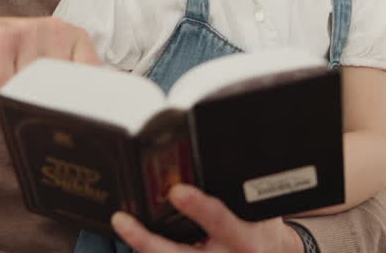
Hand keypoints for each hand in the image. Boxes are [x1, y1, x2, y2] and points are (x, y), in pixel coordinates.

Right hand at [0, 17, 100, 115]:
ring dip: (21, 104)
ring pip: (34, 88)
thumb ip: (66, 82)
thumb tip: (90, 118)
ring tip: (13, 98)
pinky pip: (5, 89)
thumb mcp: (44, 64)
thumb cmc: (9, 60)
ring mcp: (26, 33)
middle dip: (53, 106)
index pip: (92, 72)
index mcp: (72, 36)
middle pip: (64, 84)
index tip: (86, 122)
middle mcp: (53, 30)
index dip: (88, 101)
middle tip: (42, 116)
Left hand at [111, 184, 304, 252]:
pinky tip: (133, 233)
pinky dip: (149, 247)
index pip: (219, 221)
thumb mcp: (263, 206)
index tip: (176, 191)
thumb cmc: (263, 228)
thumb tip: (227, 143)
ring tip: (122, 222)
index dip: (197, 207)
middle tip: (123, 221)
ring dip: (141, 243)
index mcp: (244, 239)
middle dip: (147, 241)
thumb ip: (244, 185)